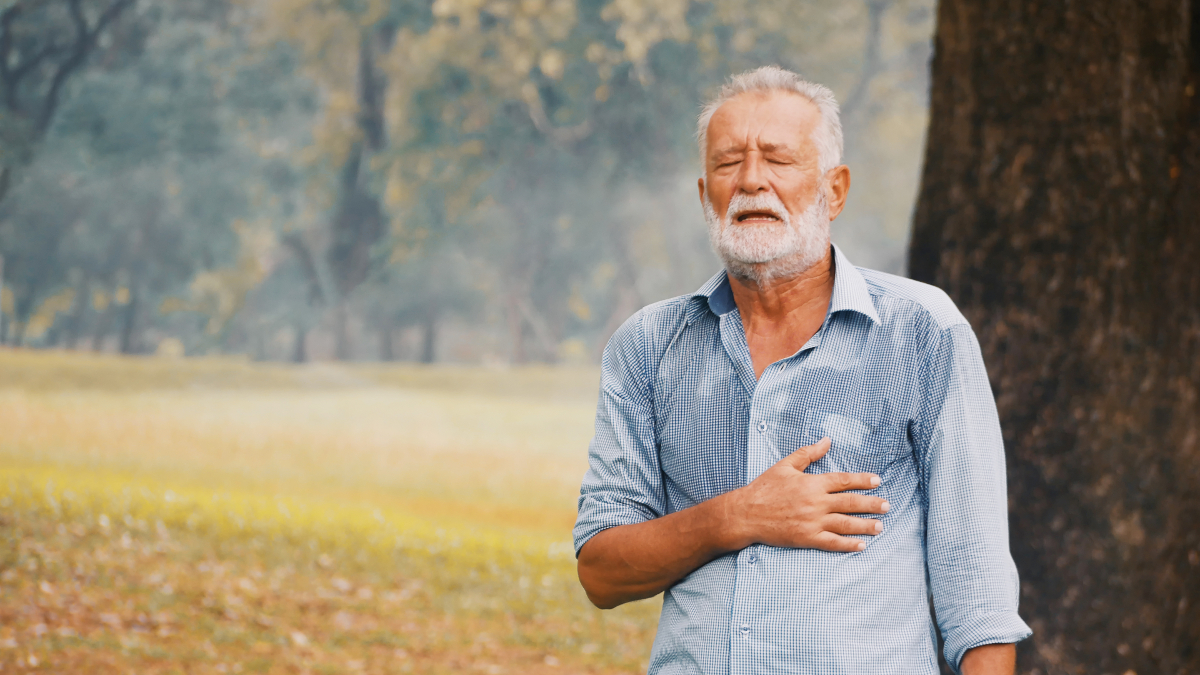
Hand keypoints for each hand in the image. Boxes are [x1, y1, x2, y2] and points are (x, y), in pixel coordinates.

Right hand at [726, 437, 888, 551]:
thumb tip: (827, 441)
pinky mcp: (807, 538)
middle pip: (850, 503)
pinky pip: (832, 542)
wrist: (746, 513)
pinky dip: (848, 545)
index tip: (877, 481)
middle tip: (887, 505)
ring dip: (865, 525)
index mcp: (812, 483)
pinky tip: (861, 546)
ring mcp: (813, 522)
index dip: (862, 480)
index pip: (843, 481)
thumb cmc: (764, 488)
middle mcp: (816, 502)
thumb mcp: (785, 465)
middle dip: (871, 504)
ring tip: (880, 526)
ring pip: (846, 523)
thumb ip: (808, 453)